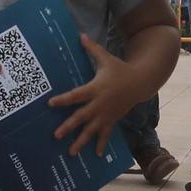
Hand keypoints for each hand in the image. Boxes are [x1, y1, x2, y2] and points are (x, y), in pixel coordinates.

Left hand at [49, 34, 141, 155]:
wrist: (141, 82)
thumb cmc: (120, 69)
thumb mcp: (106, 58)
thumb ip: (92, 48)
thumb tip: (80, 35)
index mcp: (96, 88)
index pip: (76, 95)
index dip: (63, 100)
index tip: (50, 104)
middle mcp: (100, 104)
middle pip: (82, 117)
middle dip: (69, 126)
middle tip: (55, 135)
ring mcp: (106, 114)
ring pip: (92, 130)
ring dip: (81, 141)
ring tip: (71, 152)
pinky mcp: (112, 119)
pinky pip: (106, 134)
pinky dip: (101, 144)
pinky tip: (95, 155)